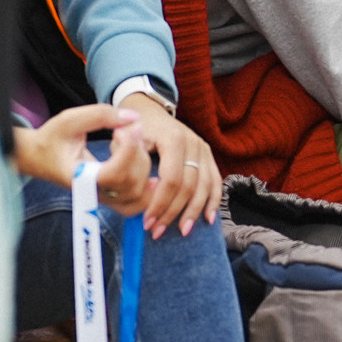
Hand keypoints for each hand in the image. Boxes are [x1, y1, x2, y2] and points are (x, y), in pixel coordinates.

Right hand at [12, 105, 152, 216]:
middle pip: (130, 182)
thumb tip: (134, 118)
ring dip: (142, 166)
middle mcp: (92, 192)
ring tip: (131, 145)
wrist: (38, 156)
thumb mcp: (70, 120)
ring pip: (137, 193)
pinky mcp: (109, 197)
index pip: (114, 173)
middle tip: (125, 131)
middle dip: (136, 152)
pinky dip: (147, 193)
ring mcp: (102, 198)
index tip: (125, 128)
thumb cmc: (51, 139)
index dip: (128, 149)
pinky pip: (135, 204)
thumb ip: (101, 115)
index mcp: (79, 177)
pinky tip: (150, 175)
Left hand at [118, 91, 224, 237]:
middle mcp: (192, 142)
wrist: (149, 110)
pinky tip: (208, 219)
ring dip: (193, 212)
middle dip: (173, 212)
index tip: (146, 221)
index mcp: (172, 139)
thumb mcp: (125, 138)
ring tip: (182, 231)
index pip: (171, 179)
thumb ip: (125, 157)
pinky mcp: (208, 155)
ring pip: (205, 186)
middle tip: (157, 231)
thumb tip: (127, 179)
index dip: (160, 203)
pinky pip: (216, 180)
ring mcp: (203, 148)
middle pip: (188, 186)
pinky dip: (214, 201)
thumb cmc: (134, 129)